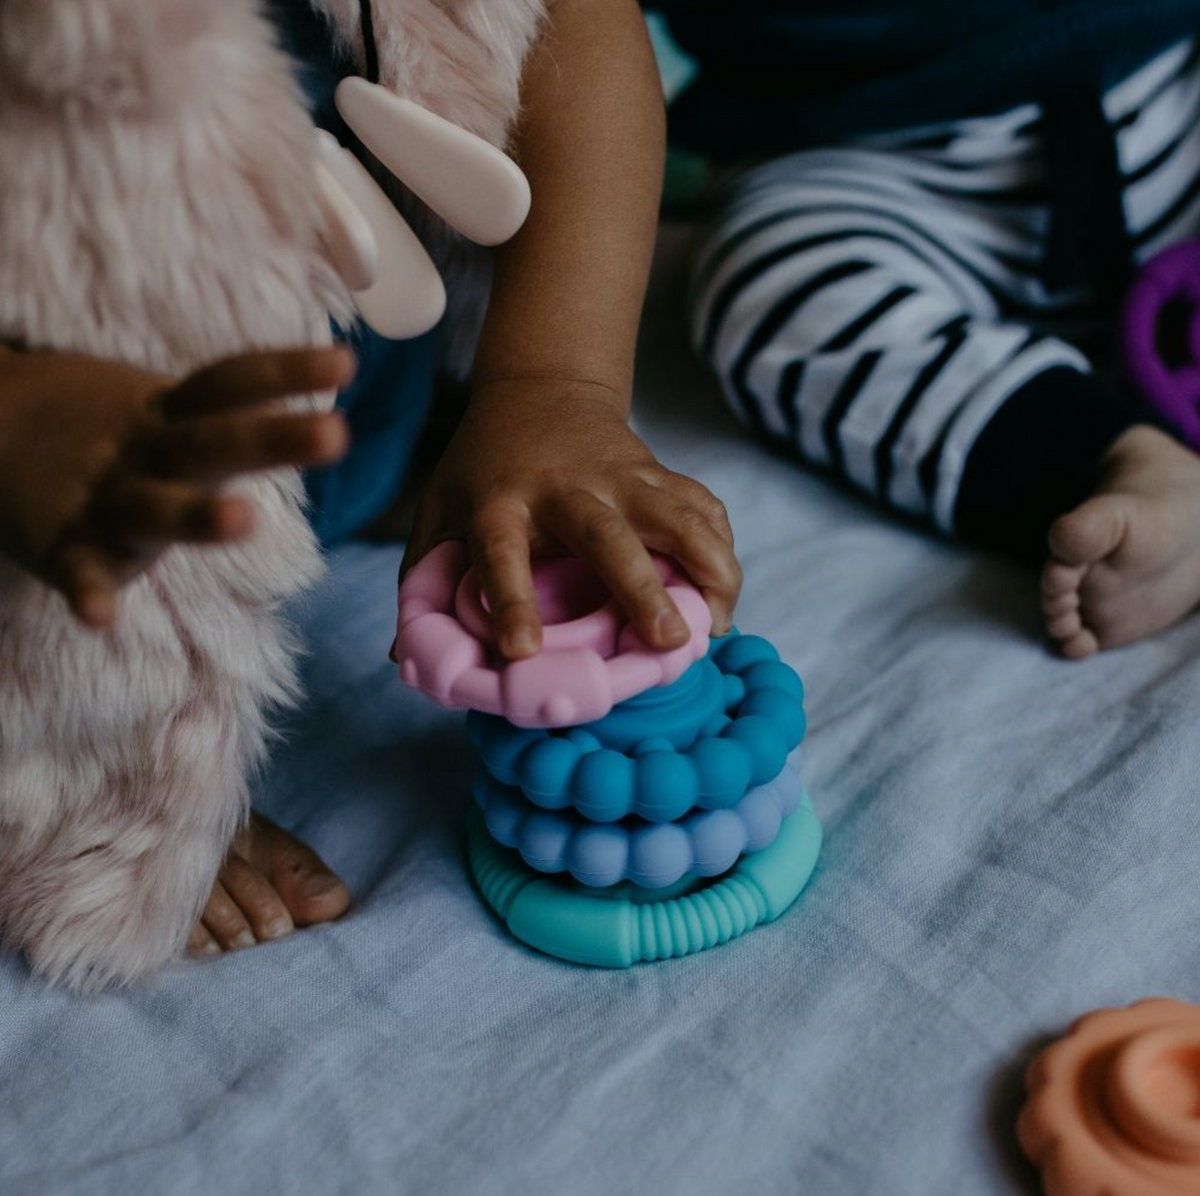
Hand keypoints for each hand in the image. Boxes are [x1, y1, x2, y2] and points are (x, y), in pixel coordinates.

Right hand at [0, 346, 351, 626]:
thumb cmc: (115, 434)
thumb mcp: (168, 412)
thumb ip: (234, 408)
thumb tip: (328, 374)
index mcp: (171, 415)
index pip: (232, 383)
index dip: (286, 371)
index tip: (348, 362)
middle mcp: (144, 451)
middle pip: (213, 441)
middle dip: (273, 439)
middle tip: (337, 434)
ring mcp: (104, 499)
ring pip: (154, 507)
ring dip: (197, 515)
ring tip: (244, 521)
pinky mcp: (65, 547)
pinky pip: (78, 572)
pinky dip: (87, 592)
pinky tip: (100, 617)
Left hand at [402, 379, 741, 658]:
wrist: (540, 386)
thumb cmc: (483, 464)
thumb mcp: (439, 507)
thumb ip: (422, 575)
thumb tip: (405, 655)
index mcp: (501, 502)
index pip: (502, 553)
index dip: (511, 601)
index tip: (522, 651)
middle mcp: (565, 488)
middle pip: (608, 537)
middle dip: (641, 589)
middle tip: (669, 640)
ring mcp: (619, 475)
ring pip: (674, 515)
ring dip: (706, 564)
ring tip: (718, 621)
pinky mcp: (655, 471)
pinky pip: (700, 504)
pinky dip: (719, 543)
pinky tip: (722, 586)